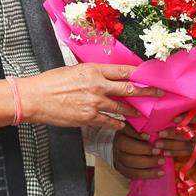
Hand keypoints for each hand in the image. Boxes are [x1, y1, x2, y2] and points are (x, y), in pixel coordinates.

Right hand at [19, 63, 160, 129]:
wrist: (35, 98)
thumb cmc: (51, 82)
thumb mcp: (74, 69)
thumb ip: (92, 72)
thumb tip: (105, 74)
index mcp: (93, 70)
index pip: (124, 70)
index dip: (140, 73)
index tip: (151, 75)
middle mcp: (97, 85)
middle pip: (129, 88)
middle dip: (147, 92)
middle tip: (159, 93)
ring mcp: (94, 103)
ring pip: (121, 107)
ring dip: (133, 111)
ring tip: (141, 113)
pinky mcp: (89, 118)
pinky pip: (110, 122)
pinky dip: (118, 124)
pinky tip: (122, 125)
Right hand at [112, 123, 191, 179]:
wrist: (124, 149)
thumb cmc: (138, 136)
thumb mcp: (140, 128)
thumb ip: (147, 126)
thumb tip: (164, 123)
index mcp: (122, 131)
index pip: (127, 130)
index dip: (137, 134)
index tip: (149, 136)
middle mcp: (117, 143)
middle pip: (127, 147)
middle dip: (145, 150)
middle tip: (160, 151)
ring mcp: (117, 157)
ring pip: (130, 162)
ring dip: (148, 163)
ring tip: (162, 161)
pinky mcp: (121, 169)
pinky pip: (133, 174)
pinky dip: (147, 174)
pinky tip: (160, 173)